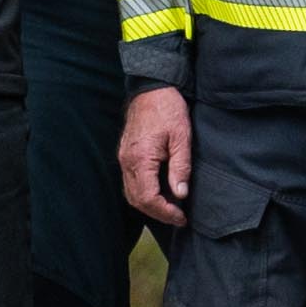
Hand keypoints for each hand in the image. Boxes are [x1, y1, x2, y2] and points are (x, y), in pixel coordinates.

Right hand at [119, 86, 192, 226]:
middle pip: (137, 200)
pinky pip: (130, 182)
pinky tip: (159, 194)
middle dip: (158, 213)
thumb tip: (180, 194)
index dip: (165, 212)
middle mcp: (127, 161)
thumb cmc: (168, 109)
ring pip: (131, 194)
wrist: (151, 88)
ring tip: (170, 209)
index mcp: (141, 158)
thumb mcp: (181, 138)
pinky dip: (143, 194)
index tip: (181, 216)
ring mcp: (123, 158)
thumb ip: (180, 167)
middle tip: (178, 218)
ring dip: (150, 206)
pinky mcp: (125, 155)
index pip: (148, 198)